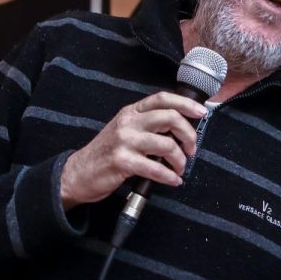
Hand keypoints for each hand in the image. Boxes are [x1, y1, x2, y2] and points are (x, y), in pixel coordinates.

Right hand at [60, 91, 205, 208]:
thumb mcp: (124, 130)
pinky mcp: (122, 161)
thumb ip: (147, 125)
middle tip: (191, 149)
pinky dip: (169, 176)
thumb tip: (179, 128)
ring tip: (179, 168)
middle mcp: (128, 122)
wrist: (79, 172)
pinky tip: (173, 180)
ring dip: (180, 160)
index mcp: (131, 112)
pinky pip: (155, 167)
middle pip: (170, 117)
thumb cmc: (106, 153)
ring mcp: (124, 141)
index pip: (163, 98)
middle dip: (188, 134)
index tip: (201, 113)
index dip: (186, 103)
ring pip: (166, 144)